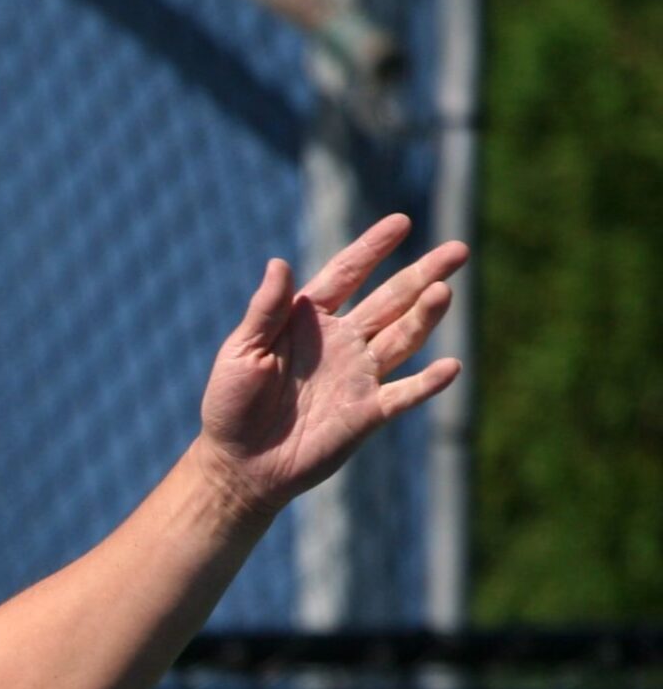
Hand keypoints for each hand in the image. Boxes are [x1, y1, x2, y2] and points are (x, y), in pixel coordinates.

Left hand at [197, 212, 464, 519]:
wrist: (238, 466)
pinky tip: (449, 367)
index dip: (372, 249)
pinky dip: (427, 382)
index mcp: (309, 319)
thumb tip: (278, 263)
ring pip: (403, 337)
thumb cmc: (230, 406)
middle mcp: (343, 341)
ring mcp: (359, 375)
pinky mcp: (367, 413)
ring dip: (426, 316)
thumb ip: (265, 311)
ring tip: (442, 291)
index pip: (347, 274)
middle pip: (392, 299)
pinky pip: (404, 394)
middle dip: (424, 273)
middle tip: (458, 250)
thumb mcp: (241, 352)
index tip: (402, 222)